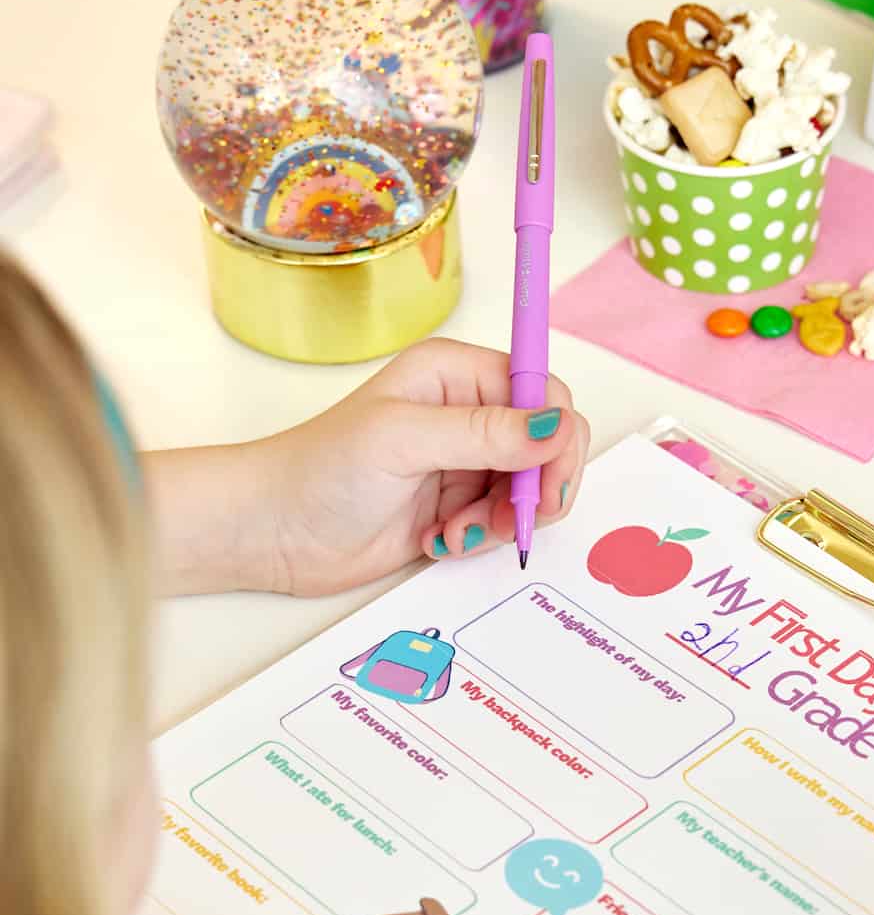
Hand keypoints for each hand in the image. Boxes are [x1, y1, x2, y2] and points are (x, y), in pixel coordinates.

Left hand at [255, 339, 589, 595]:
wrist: (275, 532)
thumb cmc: (319, 471)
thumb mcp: (403, 441)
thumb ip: (486, 434)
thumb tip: (556, 427)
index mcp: (456, 374)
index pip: (542, 391)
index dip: (557, 436)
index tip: (547, 481)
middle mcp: (467, 412)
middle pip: (548, 444)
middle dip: (537, 488)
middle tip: (511, 518)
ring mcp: (464, 462)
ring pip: (529, 490)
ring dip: (503, 520)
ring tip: (455, 532)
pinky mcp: (457, 506)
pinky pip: (502, 522)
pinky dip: (480, 538)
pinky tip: (439, 540)